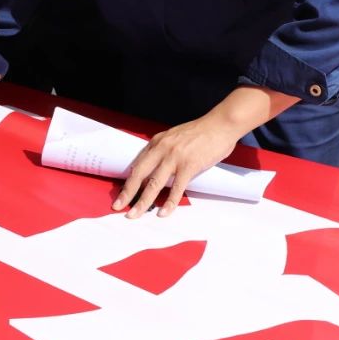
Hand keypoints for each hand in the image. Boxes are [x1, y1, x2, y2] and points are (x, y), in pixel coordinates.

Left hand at [113, 113, 239, 218]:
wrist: (220, 125)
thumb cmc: (201, 132)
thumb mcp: (175, 137)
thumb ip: (165, 150)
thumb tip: (157, 168)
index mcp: (157, 142)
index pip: (137, 164)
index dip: (128, 180)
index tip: (121, 193)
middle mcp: (162, 149)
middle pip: (139, 174)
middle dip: (127, 193)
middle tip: (117, 206)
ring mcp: (175, 157)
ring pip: (154, 184)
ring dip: (142, 202)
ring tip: (134, 214)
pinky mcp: (189, 165)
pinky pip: (176, 188)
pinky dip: (169, 203)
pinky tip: (162, 212)